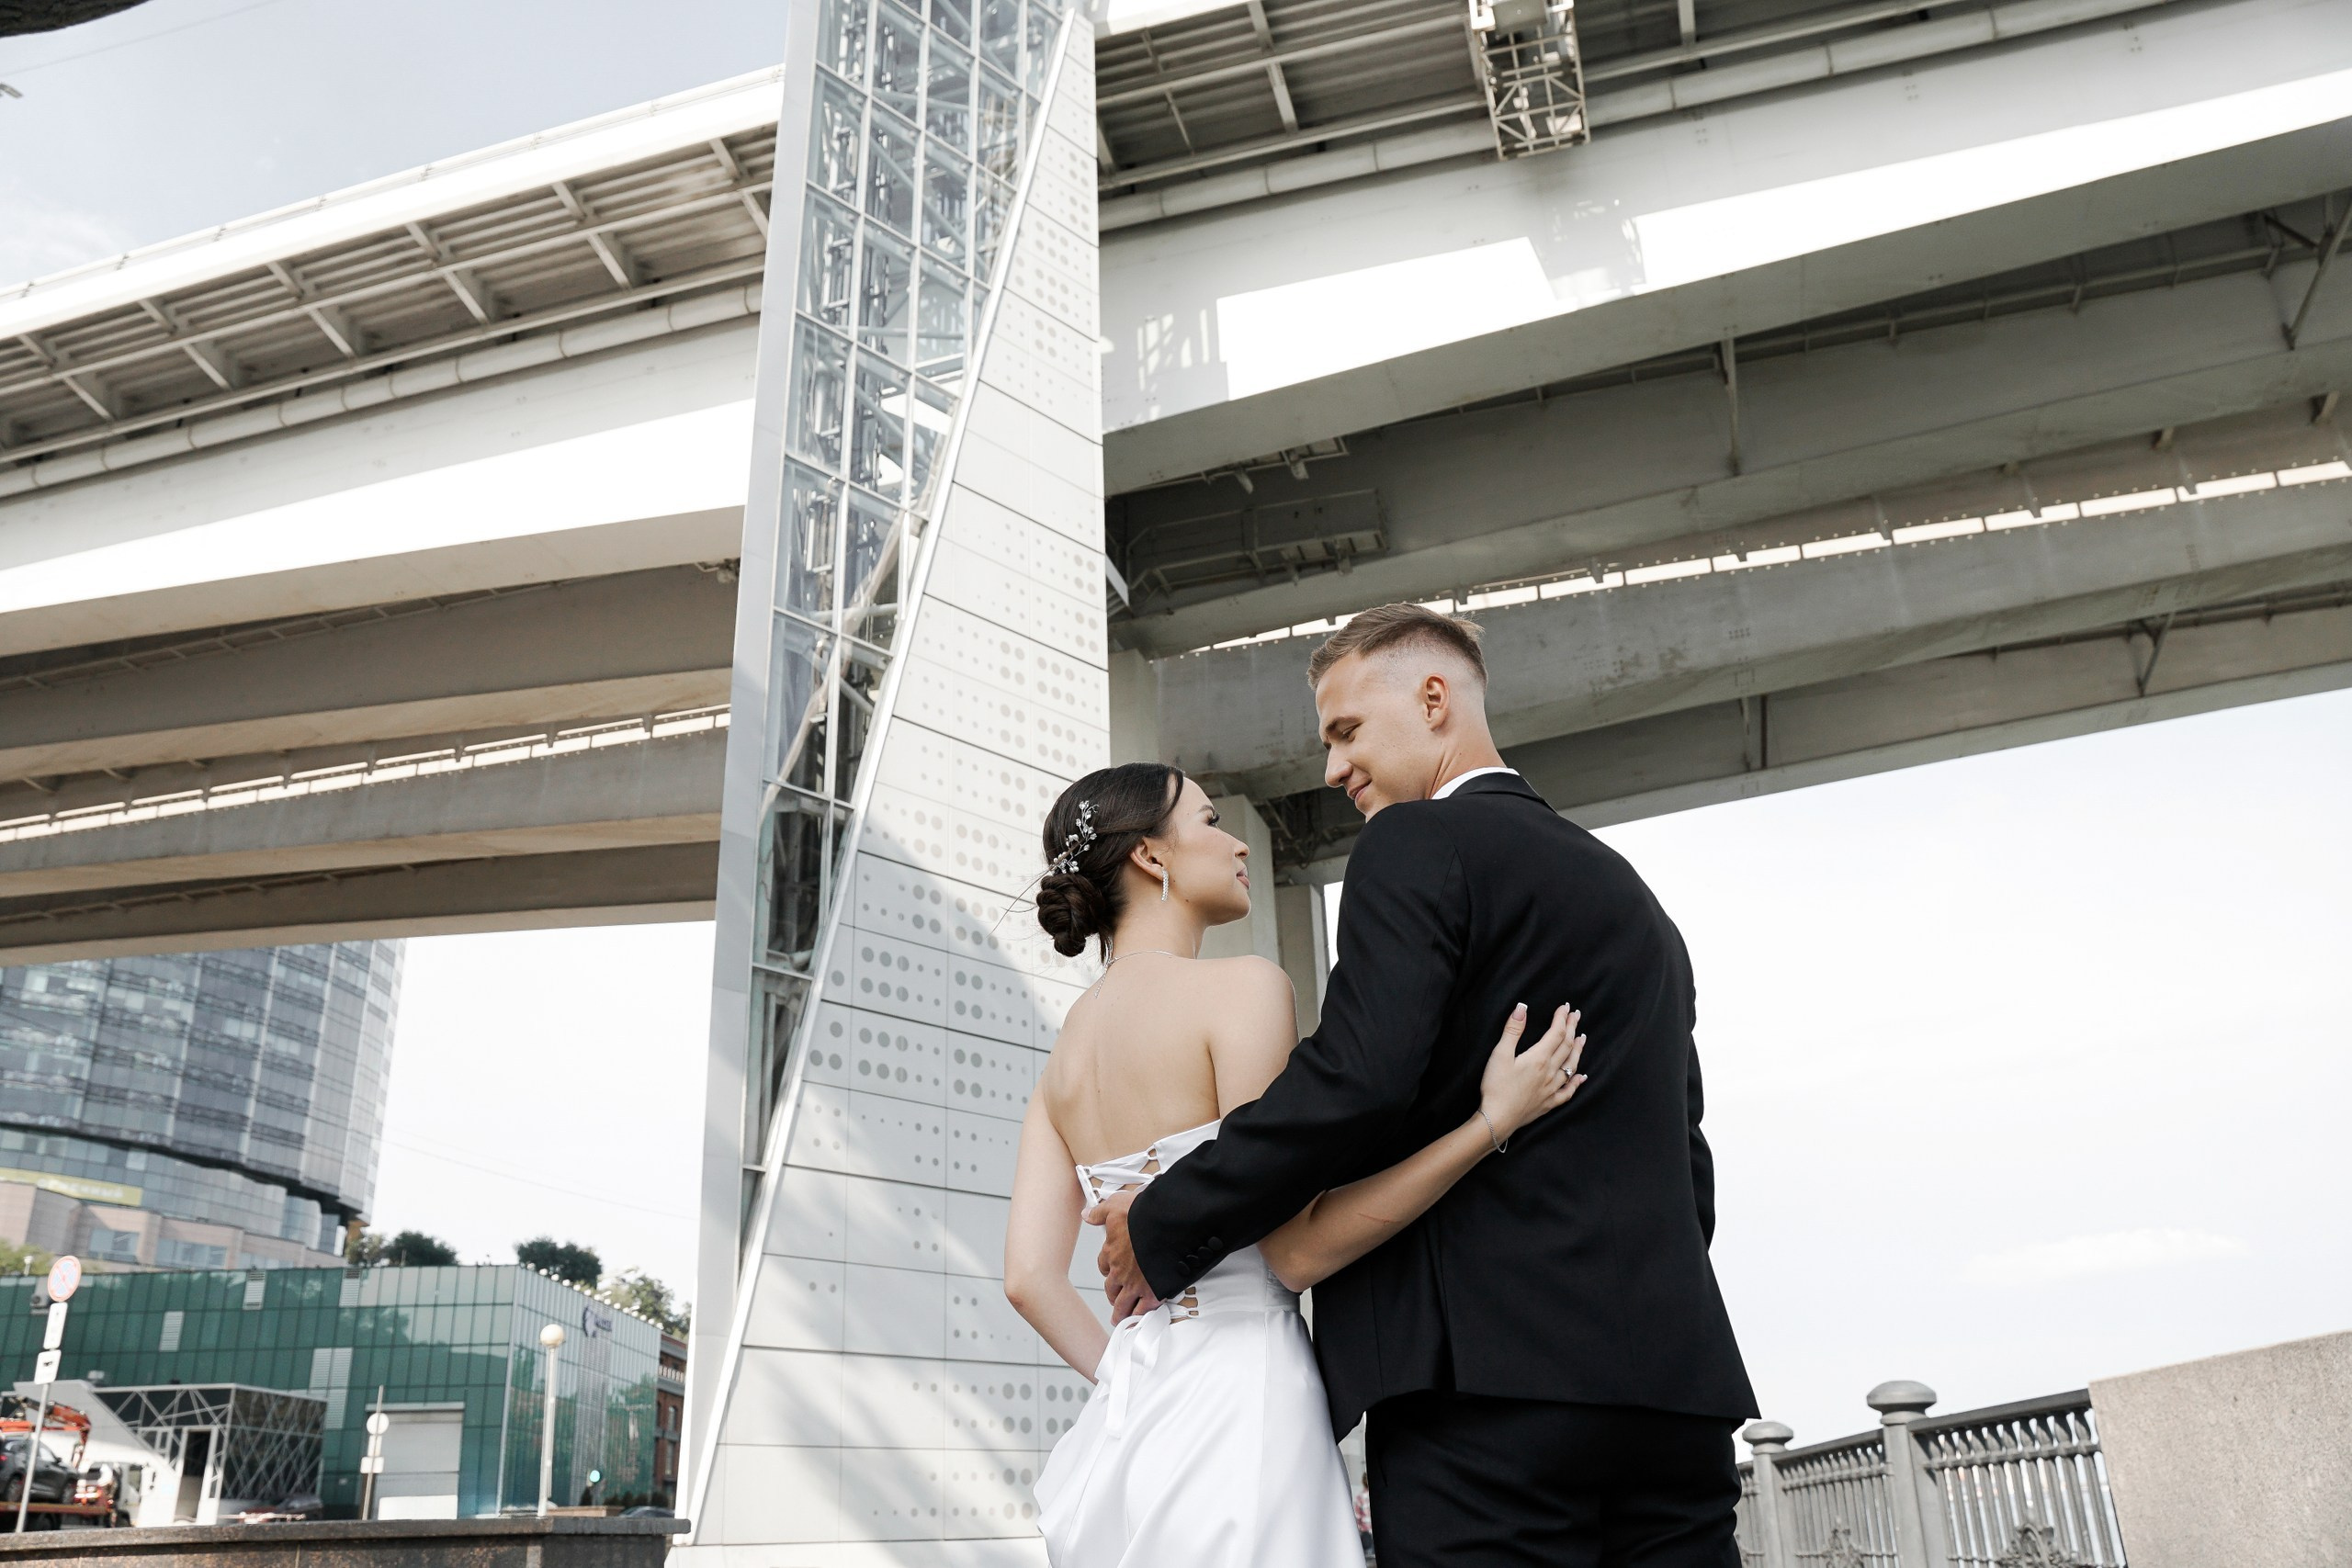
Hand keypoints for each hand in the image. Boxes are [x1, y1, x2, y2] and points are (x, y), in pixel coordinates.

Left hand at [1082, 1187, 1162, 1320]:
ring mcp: (1135, 1283)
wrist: (1167, 1225)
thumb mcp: (1116, 1205)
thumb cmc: (1144, 1214)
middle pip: (1111, 1288)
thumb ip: (1100, 1212)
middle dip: (1113, 1294)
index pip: (1104, 1264)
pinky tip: (1140, 1319)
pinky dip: (1140, 1316)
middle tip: (1114, 1299)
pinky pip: (1143, 1310)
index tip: (1110, 1271)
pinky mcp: (1152, 1292)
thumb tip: (1087, 1215)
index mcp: (1112, 1250)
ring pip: (1123, 1303)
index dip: (1107, 1268)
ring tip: (1121, 1318)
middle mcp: (1120, 1270)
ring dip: (1121, 1311)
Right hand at [1478, 1002, 1585, 1143]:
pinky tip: (1582, 1077)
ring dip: (1578, 1050)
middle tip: (1575, 1015)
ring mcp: (1552, 1088)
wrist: (1498, 1119)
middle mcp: (1550, 1072)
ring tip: (1582, 1038)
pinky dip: (1577, 1082)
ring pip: (1571, 1066)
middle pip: (1566, 1046)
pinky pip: (1568, 1092)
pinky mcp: (1549, 1103)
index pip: (1556, 1033)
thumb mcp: (1500, 1054)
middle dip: (1572, 1028)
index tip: (1565, 1007)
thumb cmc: (1496, 1087)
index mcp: (1539, 1058)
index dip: (1562, 1018)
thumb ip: (1512, 1030)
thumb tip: (1522, 1007)